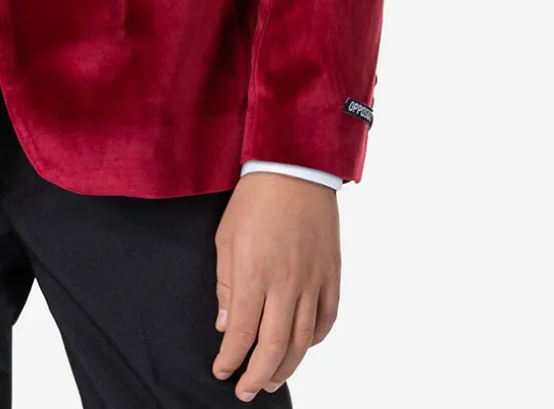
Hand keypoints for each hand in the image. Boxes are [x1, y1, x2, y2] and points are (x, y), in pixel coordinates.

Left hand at [211, 171, 340, 398]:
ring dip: (286, 366)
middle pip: (273, 347)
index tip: (221, 370)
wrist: (295, 168)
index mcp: (254, 274)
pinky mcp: (332, 274)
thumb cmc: (254, 200)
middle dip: (257, 376)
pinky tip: (301, 346)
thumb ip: (227, 285)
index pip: (242, 333)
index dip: (231, 359)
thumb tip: (227, 325)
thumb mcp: (226, 238)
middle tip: (245, 390)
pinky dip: (314, 340)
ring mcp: (313, 281)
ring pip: (302, 340)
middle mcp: (286, 284)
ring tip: (272, 379)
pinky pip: (326, 319)